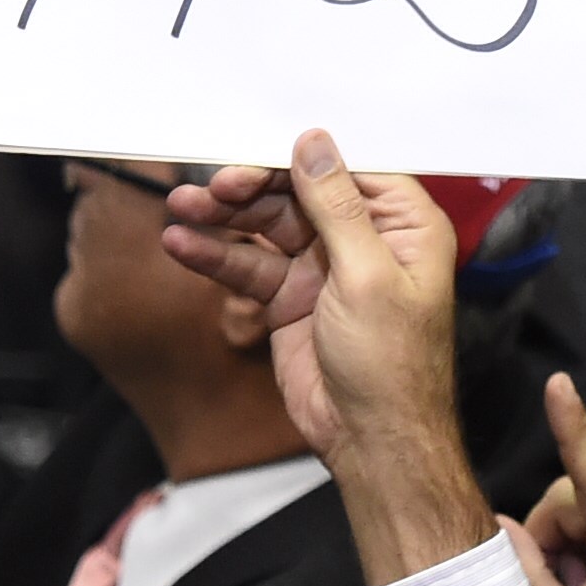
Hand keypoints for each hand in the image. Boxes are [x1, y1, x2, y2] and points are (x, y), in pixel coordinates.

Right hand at [160, 129, 486, 579]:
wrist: (372, 440)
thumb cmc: (393, 365)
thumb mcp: (367, 275)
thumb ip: (337, 207)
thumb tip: (315, 144)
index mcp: (404, 225)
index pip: (346, 170)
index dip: (298, 157)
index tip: (252, 150)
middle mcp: (365, 239)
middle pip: (298, 193)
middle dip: (251, 188)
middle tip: (212, 189)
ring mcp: (324, 268)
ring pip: (266, 226)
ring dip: (222, 218)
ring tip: (180, 209)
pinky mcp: (290, 297)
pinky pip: (248, 265)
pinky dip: (216, 255)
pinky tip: (182, 245)